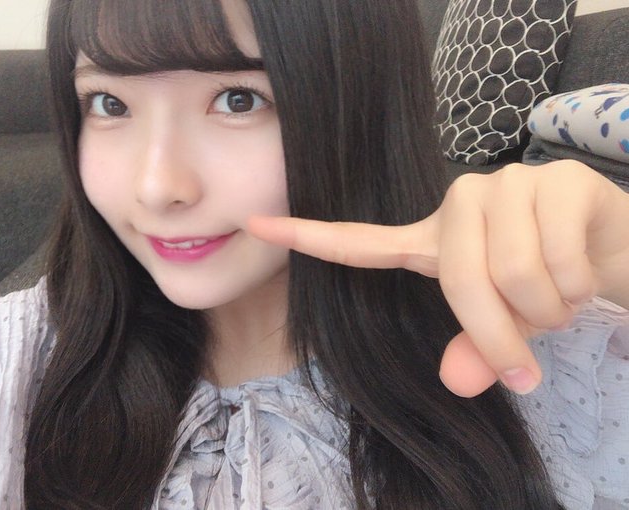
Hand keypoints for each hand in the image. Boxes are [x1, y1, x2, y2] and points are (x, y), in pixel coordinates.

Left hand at [247, 161, 628, 396]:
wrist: (608, 247)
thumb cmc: (541, 283)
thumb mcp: (501, 326)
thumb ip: (472, 349)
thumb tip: (456, 381)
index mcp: (430, 240)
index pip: (361, 242)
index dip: (307, 235)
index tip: (253, 222)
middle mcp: (458, 203)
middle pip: (463, 281)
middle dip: (502, 336)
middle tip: (528, 360)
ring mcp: (505, 185)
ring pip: (515, 276)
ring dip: (548, 311)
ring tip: (557, 298)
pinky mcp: (554, 179)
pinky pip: (560, 263)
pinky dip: (578, 291)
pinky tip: (581, 272)